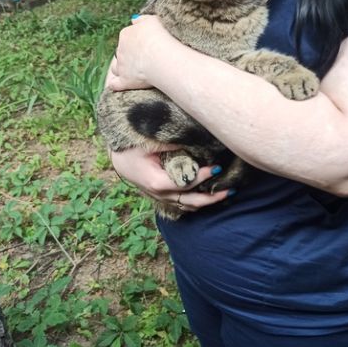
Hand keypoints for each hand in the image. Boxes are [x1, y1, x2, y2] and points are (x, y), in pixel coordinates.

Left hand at [109, 14, 170, 90]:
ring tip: (131, 72)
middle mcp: (120, 50)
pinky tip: (116, 85)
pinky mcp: (125, 81)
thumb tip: (134, 20)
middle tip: (143, 59)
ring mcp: (122, 66)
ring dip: (121, 69)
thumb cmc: (159, 38)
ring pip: (116, 67)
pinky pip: (115, 84)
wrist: (161, 57)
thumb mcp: (153, 21)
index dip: (136, 42)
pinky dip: (115, 85)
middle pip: (121, 52)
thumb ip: (142, 19)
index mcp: (126, 35)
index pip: (127, 37)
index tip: (147, 46)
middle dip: (128, 55)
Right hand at [110, 147, 230, 212]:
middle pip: (190, 201)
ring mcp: (161, 198)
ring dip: (207, 201)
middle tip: (229, 189)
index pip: (185, 183)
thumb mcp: (149, 141)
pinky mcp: (163, 196)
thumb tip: (196, 140)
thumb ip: (172, 142)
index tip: (217, 168)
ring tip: (225, 193)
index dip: (202, 177)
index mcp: (156, 182)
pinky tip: (210, 195)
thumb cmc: (131, 147)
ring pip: (188, 206)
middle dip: (211, 197)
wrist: (118, 157)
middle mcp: (159, 194)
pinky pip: (183, 204)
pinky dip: (197, 202)